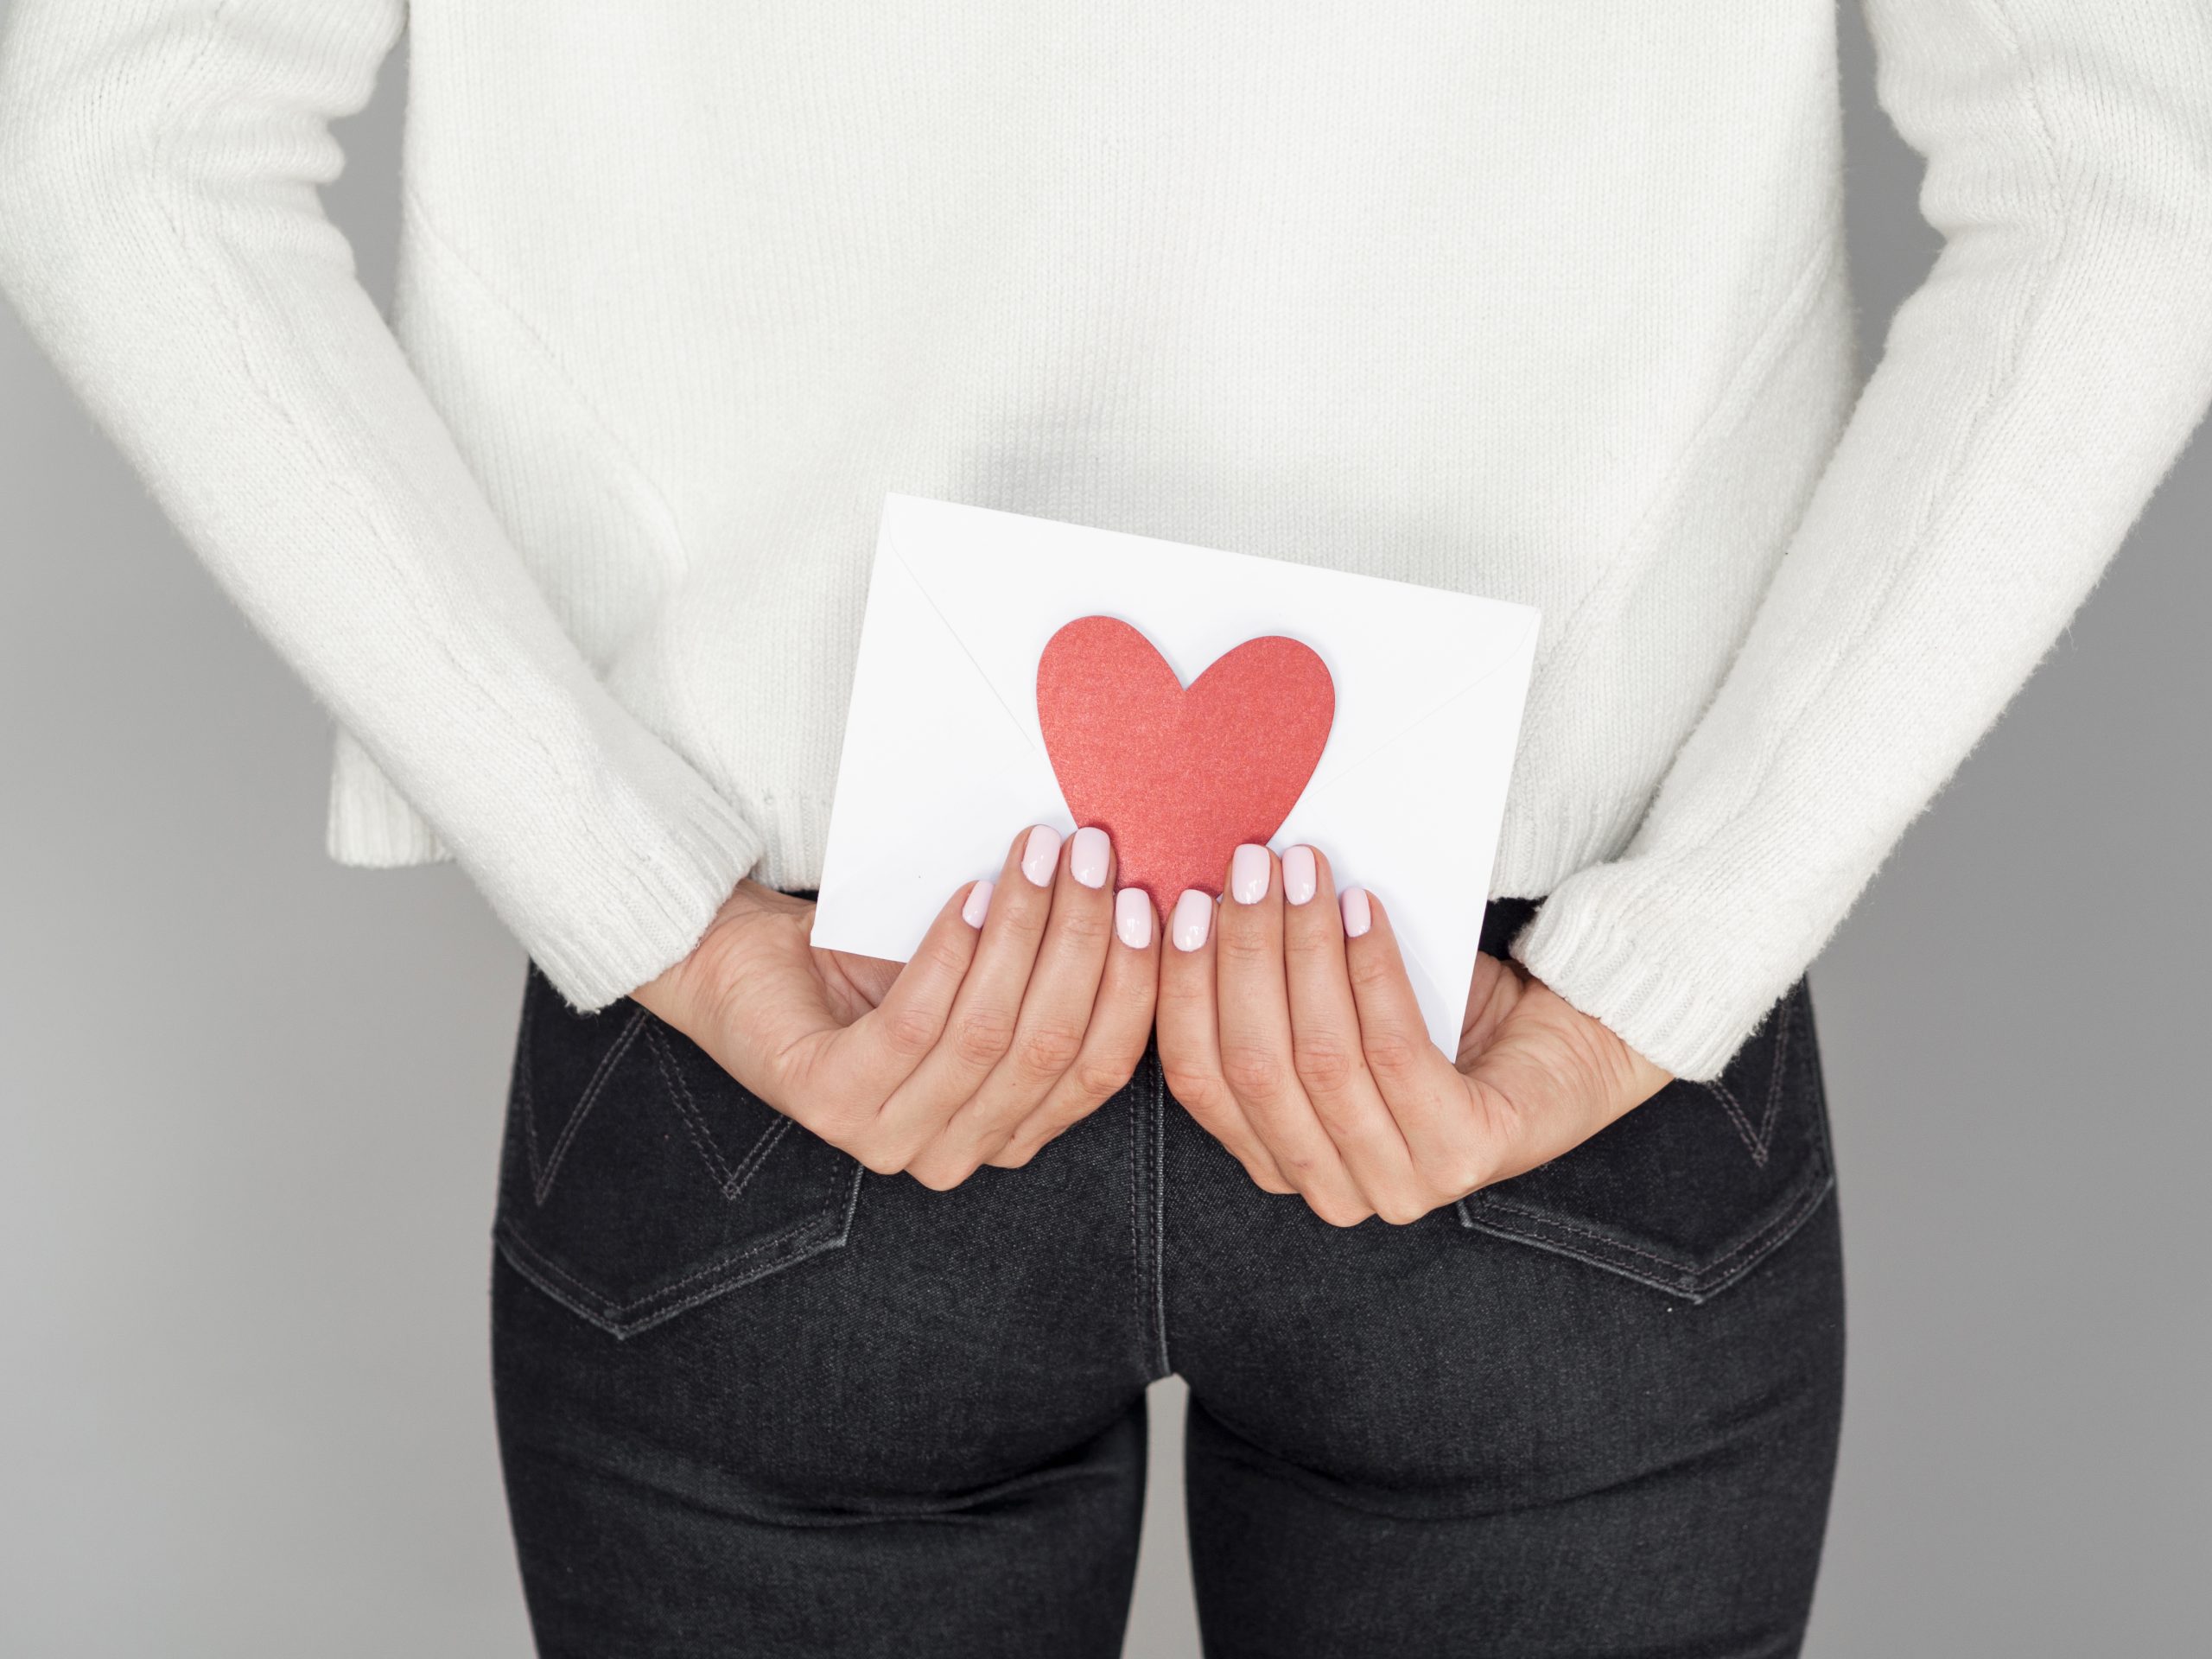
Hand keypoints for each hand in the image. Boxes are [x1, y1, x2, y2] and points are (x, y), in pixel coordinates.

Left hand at [633, 824, 1159, 1189]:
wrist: (744, 962)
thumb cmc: (870, 962)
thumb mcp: (979, 972)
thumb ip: (1049, 966)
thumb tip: (1143, 894)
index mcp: (1006, 1131)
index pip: (1098, 1069)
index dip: (1137, 987)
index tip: (1160, 904)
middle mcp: (953, 1153)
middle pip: (1050, 1048)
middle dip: (1085, 944)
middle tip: (1096, 858)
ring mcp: (887, 1138)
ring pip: (989, 1034)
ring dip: (1024, 932)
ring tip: (1038, 855)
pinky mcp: (829, 1102)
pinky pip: (917, 1023)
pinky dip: (951, 954)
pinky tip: (968, 895)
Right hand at [1154, 843, 1670, 1226]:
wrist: (1564, 1044)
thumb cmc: (1440, 1019)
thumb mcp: (1334, 1008)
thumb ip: (1269, 989)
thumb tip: (1198, 896)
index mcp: (1280, 1161)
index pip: (1199, 1080)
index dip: (1178, 990)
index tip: (1169, 906)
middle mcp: (1332, 1190)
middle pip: (1253, 1066)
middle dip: (1241, 955)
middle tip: (1242, 871)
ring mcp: (1401, 1184)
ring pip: (1320, 1057)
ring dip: (1303, 949)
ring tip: (1303, 872)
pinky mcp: (1465, 1154)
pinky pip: (1394, 1051)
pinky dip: (1371, 971)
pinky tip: (1362, 910)